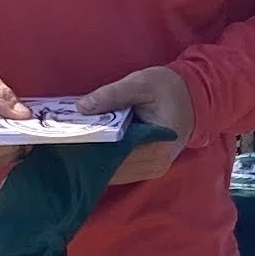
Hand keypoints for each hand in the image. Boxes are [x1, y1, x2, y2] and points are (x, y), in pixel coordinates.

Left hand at [71, 63, 196, 185]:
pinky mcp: (146, 166)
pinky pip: (120, 168)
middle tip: (60, 144)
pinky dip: (103, 159)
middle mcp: (155, 165)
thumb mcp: (141, 84)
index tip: (66, 142)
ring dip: (94, 159)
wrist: (193, 96)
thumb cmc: (169, 88)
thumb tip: (82, 108)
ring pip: (114, 171)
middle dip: (88, 156)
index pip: (116, 157)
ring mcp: (151, 169)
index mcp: (157, 147)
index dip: (90, 151)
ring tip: (69, 146)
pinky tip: (87, 147)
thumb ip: (112, 95)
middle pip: (113, 168)